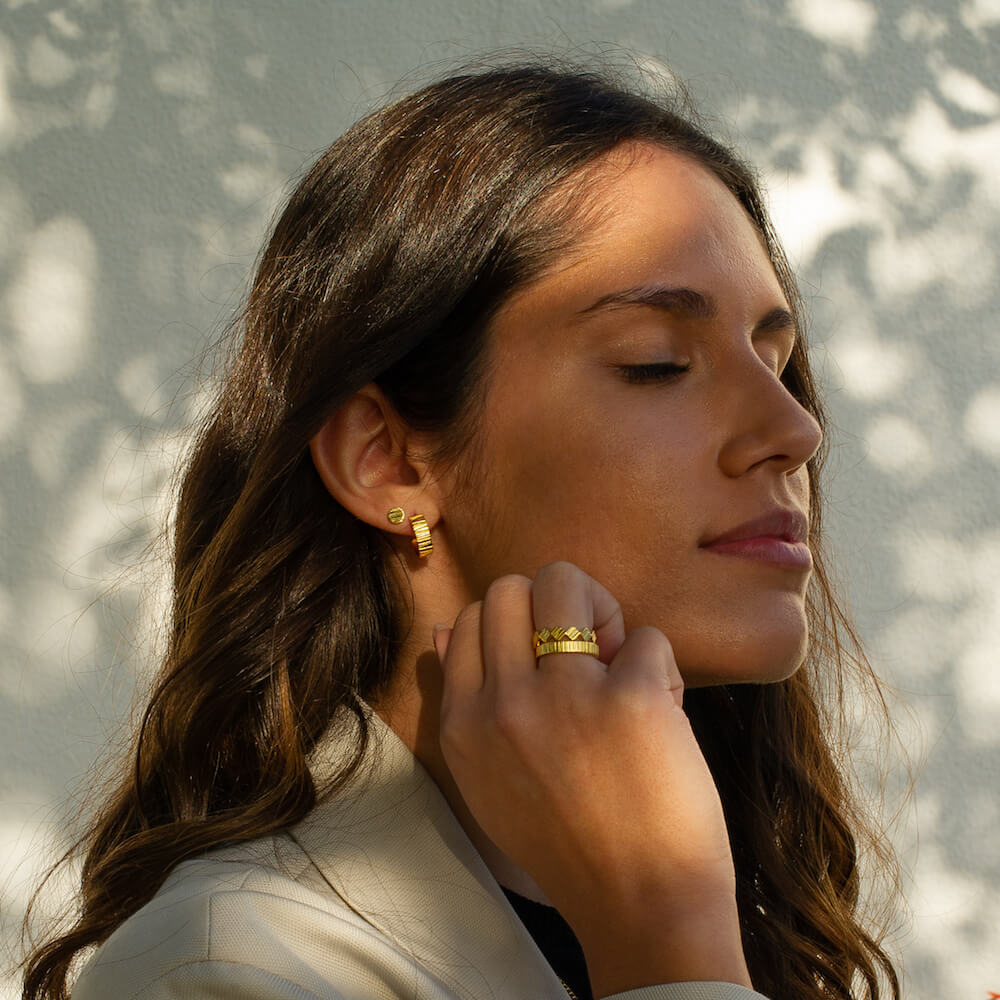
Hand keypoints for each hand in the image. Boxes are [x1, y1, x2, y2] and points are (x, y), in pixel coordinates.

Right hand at [434, 561, 750, 994]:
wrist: (640, 907)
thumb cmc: (570, 842)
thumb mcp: (489, 779)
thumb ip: (467, 703)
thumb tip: (447, 628)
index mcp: (464, 725)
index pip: (471, 618)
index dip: (518, 629)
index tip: (549, 668)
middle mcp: (502, 704)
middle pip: (511, 588)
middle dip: (555, 606)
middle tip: (590, 658)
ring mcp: (564, 696)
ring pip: (566, 582)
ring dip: (601, 611)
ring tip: (621, 663)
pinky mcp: (631, 697)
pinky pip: (647, 636)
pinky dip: (661, 667)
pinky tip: (664, 711)